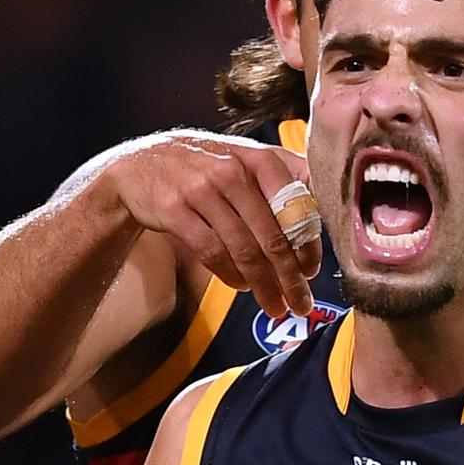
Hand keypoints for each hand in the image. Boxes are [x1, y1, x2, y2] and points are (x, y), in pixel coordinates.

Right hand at [101, 129, 320, 317]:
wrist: (138, 166)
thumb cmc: (204, 168)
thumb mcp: (244, 159)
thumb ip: (284, 177)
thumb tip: (324, 213)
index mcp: (258, 158)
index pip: (295, 207)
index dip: (308, 244)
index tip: (313, 271)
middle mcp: (232, 171)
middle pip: (271, 236)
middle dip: (290, 277)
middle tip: (301, 303)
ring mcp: (200, 190)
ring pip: (243, 250)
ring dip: (263, 285)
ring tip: (274, 306)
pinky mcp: (174, 210)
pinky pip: (212, 252)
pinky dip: (231, 275)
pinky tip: (242, 287)